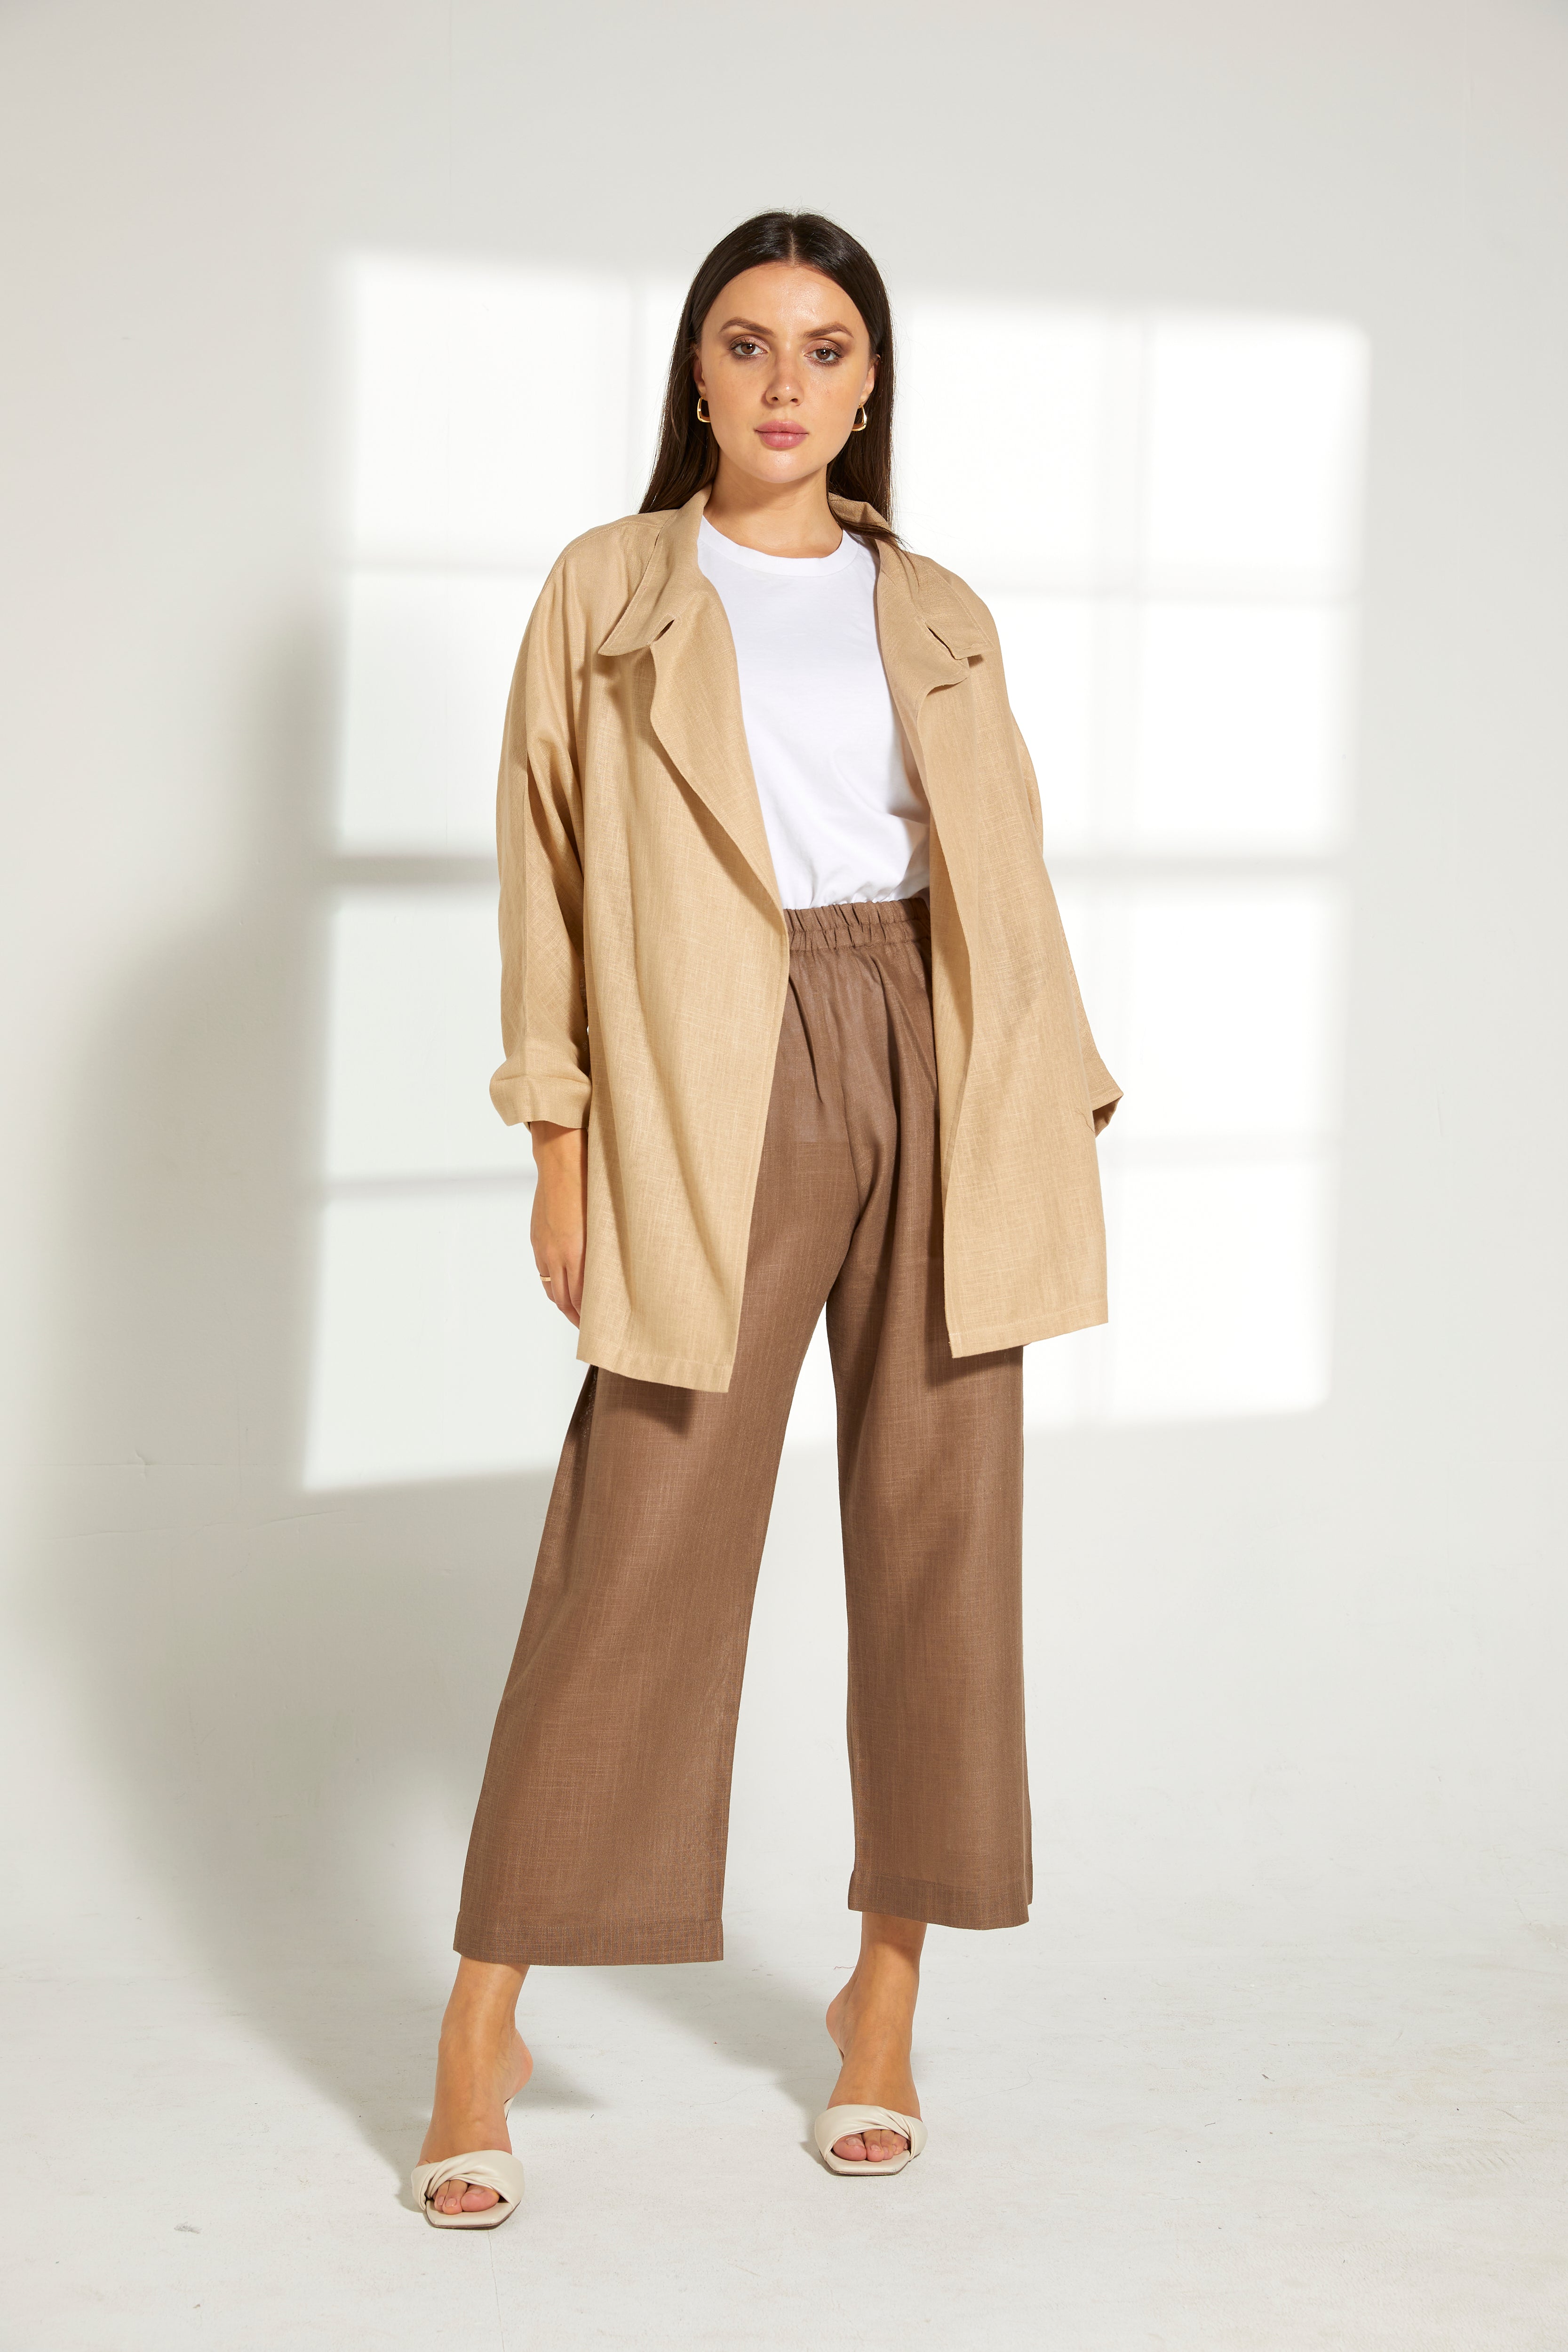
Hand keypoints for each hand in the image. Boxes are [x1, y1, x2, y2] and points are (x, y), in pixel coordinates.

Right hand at [529, 1121, 585, 1326]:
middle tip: (591, 1330)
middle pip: (563, 1300)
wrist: (561, 1159)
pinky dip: (553, 1286)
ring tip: (577, 1313)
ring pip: (551, 1289)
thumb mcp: (604, 1221)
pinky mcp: (537, 1238)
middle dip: (576, 1318)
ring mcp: (543, 1247)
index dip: (588, 1318)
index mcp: (575, 1250)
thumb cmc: (590, 1183)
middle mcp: (556, 1253)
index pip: (579, 1299)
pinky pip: (543, 1273)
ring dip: (563, 1304)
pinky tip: (563, 1288)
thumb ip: (604, 1250)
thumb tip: (611, 1274)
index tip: (600, 1328)